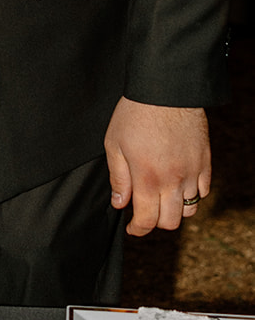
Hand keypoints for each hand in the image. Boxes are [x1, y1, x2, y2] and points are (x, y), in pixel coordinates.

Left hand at [104, 97, 210, 235]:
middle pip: (170, 221)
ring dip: (175, 210)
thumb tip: (119, 203)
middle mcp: (173, 180)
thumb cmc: (135, 113)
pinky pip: (204, 190)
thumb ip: (118, 177)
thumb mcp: (114, 143)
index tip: (132, 228)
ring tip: (162, 198)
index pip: (147, 220)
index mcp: (147, 177)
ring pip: (190, 209)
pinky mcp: (205, 162)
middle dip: (155, 223)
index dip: (138, 229)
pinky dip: (192, 194)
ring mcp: (192, 172)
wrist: (166, 90)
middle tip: (145, 213)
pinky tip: (179, 184)